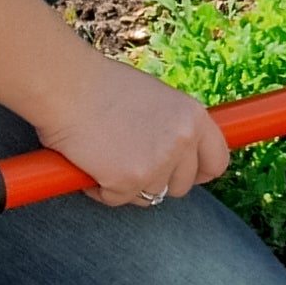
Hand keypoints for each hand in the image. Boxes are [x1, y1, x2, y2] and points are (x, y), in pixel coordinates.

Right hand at [32, 54, 231, 207]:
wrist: (67, 85)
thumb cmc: (102, 87)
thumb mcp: (155, 99)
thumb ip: (172, 126)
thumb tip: (181, 156)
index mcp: (194, 117)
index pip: (218, 161)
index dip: (199, 173)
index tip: (181, 175)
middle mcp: (183, 140)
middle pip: (182, 186)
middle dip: (156, 182)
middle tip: (127, 161)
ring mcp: (159, 163)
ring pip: (149, 197)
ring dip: (127, 186)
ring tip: (104, 156)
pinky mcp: (129, 180)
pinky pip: (117, 199)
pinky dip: (100, 189)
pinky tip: (89, 162)